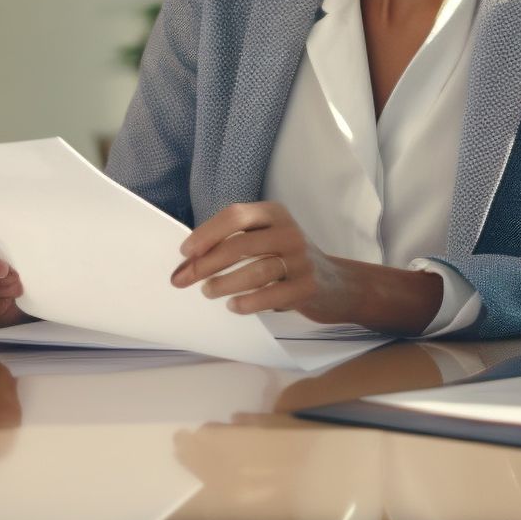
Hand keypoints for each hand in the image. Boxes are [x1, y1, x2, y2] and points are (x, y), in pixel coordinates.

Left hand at [173, 201, 353, 320]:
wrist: (337, 284)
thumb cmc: (288, 260)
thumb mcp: (268, 238)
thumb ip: (235, 242)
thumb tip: (188, 261)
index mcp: (275, 214)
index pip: (236, 215)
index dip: (206, 233)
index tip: (184, 253)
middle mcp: (289, 232)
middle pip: (241, 244)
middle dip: (206, 263)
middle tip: (183, 280)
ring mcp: (301, 260)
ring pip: (255, 271)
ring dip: (224, 284)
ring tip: (208, 292)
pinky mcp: (307, 287)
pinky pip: (271, 296)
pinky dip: (247, 303)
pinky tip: (234, 306)